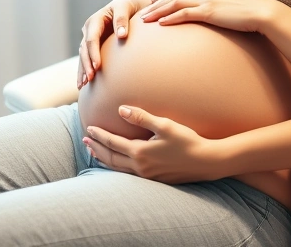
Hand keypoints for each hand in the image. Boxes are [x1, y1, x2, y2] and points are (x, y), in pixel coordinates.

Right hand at [78, 0, 151, 88]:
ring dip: (83, 70)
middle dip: (86, 65)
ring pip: (83, 56)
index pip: (92, 39)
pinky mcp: (93, 47)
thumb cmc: (129, 7)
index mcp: (95, 20)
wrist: (131, 8)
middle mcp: (89, 30)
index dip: (93, 53)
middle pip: (84, 50)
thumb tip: (121, 35)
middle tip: (90, 79)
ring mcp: (89, 39)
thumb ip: (122, 19)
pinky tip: (82, 84)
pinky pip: (86, 60)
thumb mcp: (125, 7)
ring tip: (83, 85)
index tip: (98, 67)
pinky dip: (84, 71)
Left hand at [83, 106, 222, 183]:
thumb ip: (142, 117)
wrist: (206, 162)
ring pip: (118, 169)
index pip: (113, 143)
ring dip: (104, 159)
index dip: (99, 135)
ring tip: (94, 152)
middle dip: (97, 148)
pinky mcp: (154, 179)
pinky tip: (117, 164)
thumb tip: (121, 110)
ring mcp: (147, 176)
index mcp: (140, 152)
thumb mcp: (165, 125)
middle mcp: (140, 167)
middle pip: (111, 158)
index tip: (89, 128)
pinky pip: (128, 174)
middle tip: (85, 140)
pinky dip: (117, 168)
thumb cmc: (187, 141)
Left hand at [137, 0, 274, 32]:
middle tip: (146, 8)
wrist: (264, 12)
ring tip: (146, 19)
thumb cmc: (256, 2)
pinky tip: (161, 24)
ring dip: (159, 10)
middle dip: (158, 1)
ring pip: (176, 2)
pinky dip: (171, 18)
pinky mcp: (209, 11)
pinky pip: (184, 14)